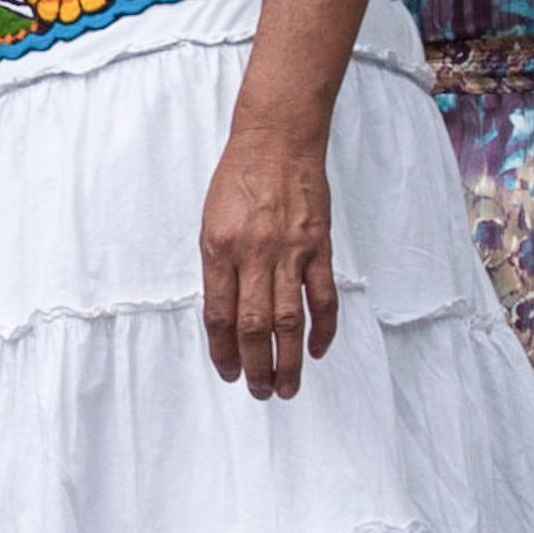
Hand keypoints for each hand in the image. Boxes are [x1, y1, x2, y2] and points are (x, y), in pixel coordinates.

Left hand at [201, 119, 337, 399]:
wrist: (277, 140)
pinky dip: (322, 330)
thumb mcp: (210, 221)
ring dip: (288, 362)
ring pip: (290, 322)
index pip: (219, 315)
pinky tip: (316, 351)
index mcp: (219, 250)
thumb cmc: (238, 178)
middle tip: (258, 392)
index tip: (228, 372)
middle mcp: (253, 255)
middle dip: (255, 367)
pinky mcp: (318, 248)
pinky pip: (323, 298)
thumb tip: (226, 313)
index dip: (223, 351)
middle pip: (254, 327)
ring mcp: (289, 253)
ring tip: (287, 388)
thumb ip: (218, 267)